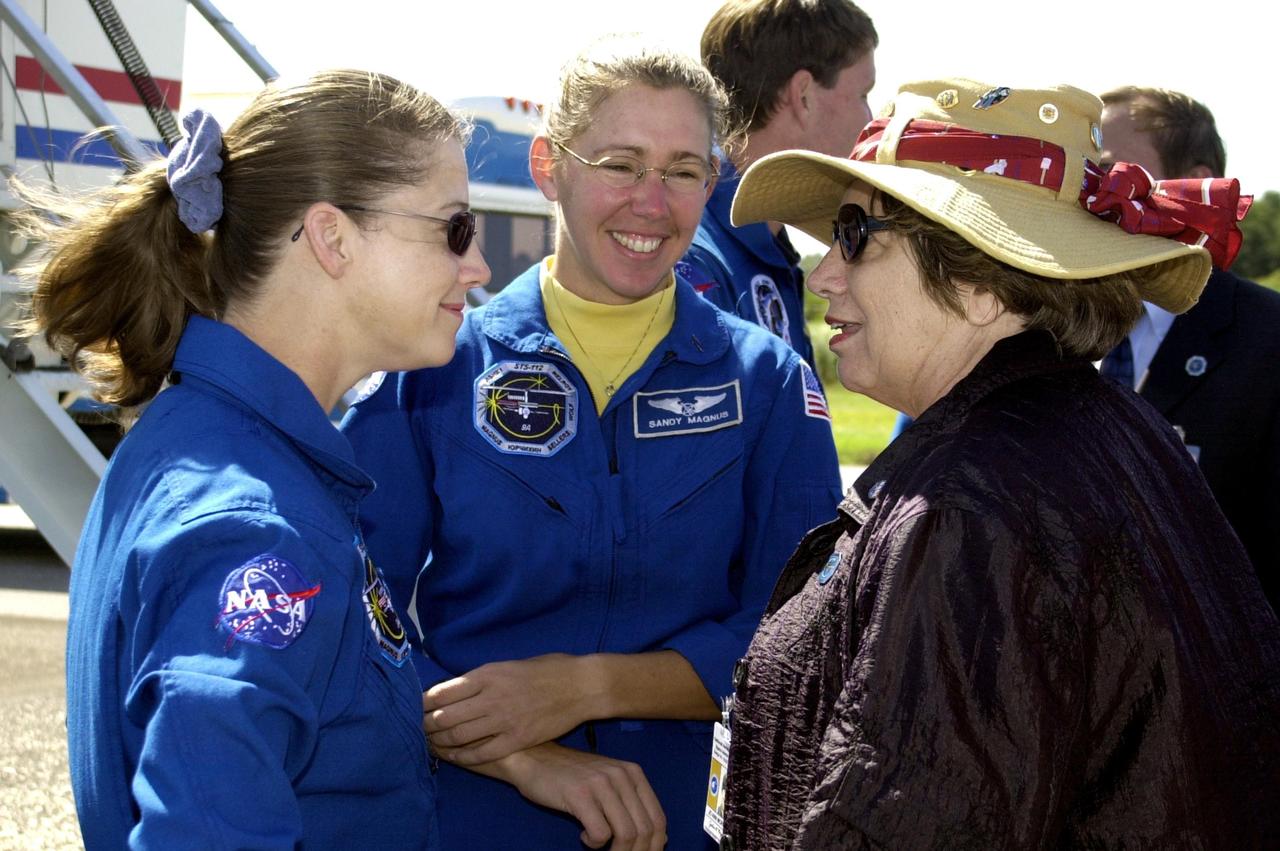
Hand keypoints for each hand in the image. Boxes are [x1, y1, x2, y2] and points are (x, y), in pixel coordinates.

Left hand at [424, 653, 593, 764]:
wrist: (580, 686)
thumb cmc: (547, 670)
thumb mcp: (509, 665)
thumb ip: (483, 678)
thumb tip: (456, 689)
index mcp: (488, 674)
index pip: (443, 692)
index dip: (424, 703)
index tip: (415, 708)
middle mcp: (491, 697)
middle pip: (445, 716)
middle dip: (426, 725)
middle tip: (417, 730)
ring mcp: (504, 720)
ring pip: (459, 736)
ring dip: (440, 742)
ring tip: (431, 743)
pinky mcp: (517, 739)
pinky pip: (481, 753)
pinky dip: (463, 757)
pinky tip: (453, 757)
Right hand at [493, 743, 666, 850]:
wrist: (534, 757)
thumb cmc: (571, 775)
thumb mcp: (609, 784)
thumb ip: (633, 806)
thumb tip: (663, 838)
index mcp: (633, 773)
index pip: (658, 818)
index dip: (655, 845)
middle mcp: (621, 776)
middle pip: (645, 829)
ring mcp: (601, 784)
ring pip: (626, 834)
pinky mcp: (580, 794)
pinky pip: (600, 833)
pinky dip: (594, 844)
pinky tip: (583, 835)